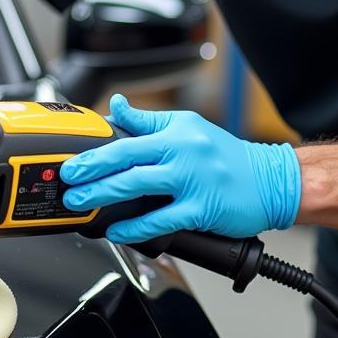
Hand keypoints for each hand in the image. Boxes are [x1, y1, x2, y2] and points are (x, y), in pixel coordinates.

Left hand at [59, 93, 300, 241]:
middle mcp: (181, 154)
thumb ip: (148, 122)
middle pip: (126, 161)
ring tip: (82, 204)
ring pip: (138, 187)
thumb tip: (116, 107)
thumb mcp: (187, 127)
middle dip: (91, 173)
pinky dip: (136, 227)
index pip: (126, 138)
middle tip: (68, 183)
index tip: (72, 159)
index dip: (95, 150)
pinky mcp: (201, 209)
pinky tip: (117, 230)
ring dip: (104, 196)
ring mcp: (191, 182)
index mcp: (175, 133)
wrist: (270, 180)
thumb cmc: (226, 156)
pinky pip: (162, 220)